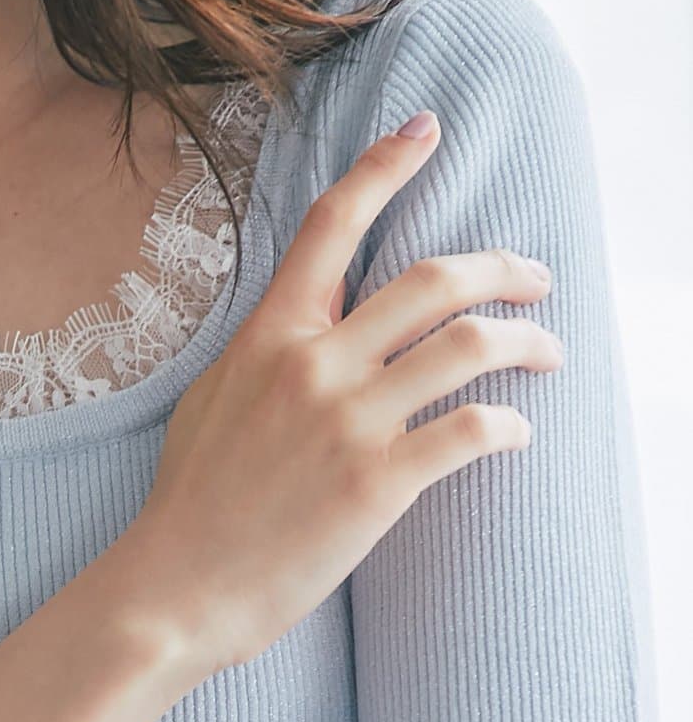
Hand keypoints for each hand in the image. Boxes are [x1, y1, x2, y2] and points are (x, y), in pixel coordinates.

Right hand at [118, 108, 564, 682]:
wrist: (174, 591)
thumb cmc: (188, 506)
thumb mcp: (209, 403)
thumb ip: (264, 355)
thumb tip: (303, 327)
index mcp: (269, 338)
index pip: (332, 225)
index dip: (385, 165)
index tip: (426, 130)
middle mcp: (314, 366)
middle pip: (434, 279)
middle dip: (503, 269)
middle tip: (536, 280)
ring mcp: (348, 422)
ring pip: (469, 346)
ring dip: (526, 342)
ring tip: (546, 354)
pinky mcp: (378, 483)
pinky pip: (473, 430)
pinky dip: (510, 426)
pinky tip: (515, 434)